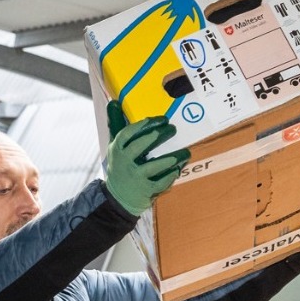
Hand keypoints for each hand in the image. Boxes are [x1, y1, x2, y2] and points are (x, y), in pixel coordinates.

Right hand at [104, 100, 190, 215]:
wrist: (118, 198)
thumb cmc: (121, 166)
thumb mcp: (115, 147)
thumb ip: (117, 125)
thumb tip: (115, 102)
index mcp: (116, 150)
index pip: (126, 134)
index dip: (141, 126)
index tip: (156, 120)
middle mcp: (124, 163)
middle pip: (140, 146)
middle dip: (157, 136)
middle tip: (172, 128)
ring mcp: (134, 177)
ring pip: (154, 166)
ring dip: (170, 159)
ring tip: (184, 153)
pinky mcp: (144, 190)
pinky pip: (160, 182)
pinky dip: (170, 176)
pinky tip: (178, 169)